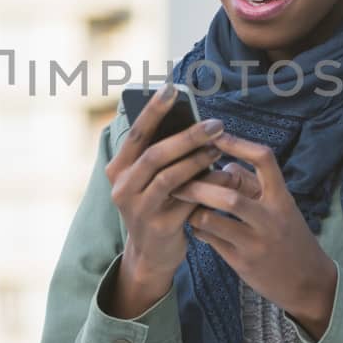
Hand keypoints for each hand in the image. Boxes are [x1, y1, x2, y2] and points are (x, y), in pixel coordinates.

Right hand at [104, 87, 226, 285]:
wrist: (152, 254)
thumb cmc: (156, 204)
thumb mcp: (150, 178)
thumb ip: (162, 153)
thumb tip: (192, 119)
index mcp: (117, 169)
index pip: (136, 134)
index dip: (153, 110)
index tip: (172, 88)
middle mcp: (122, 187)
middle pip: (154, 154)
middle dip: (186, 136)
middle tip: (214, 124)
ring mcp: (138, 209)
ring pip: (169, 177)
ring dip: (197, 160)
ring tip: (219, 147)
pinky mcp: (159, 227)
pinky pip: (187, 200)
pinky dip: (207, 186)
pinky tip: (225, 176)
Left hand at [168, 132, 338, 339]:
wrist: (308, 282)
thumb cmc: (291, 237)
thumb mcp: (282, 208)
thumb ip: (255, 186)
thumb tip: (225, 165)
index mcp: (282, 198)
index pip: (264, 160)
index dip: (238, 144)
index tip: (215, 136)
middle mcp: (270, 219)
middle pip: (229, 195)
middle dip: (199, 185)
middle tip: (178, 176)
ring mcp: (255, 242)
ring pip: (213, 219)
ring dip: (193, 207)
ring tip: (182, 199)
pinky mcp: (242, 262)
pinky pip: (210, 239)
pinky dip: (197, 227)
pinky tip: (194, 223)